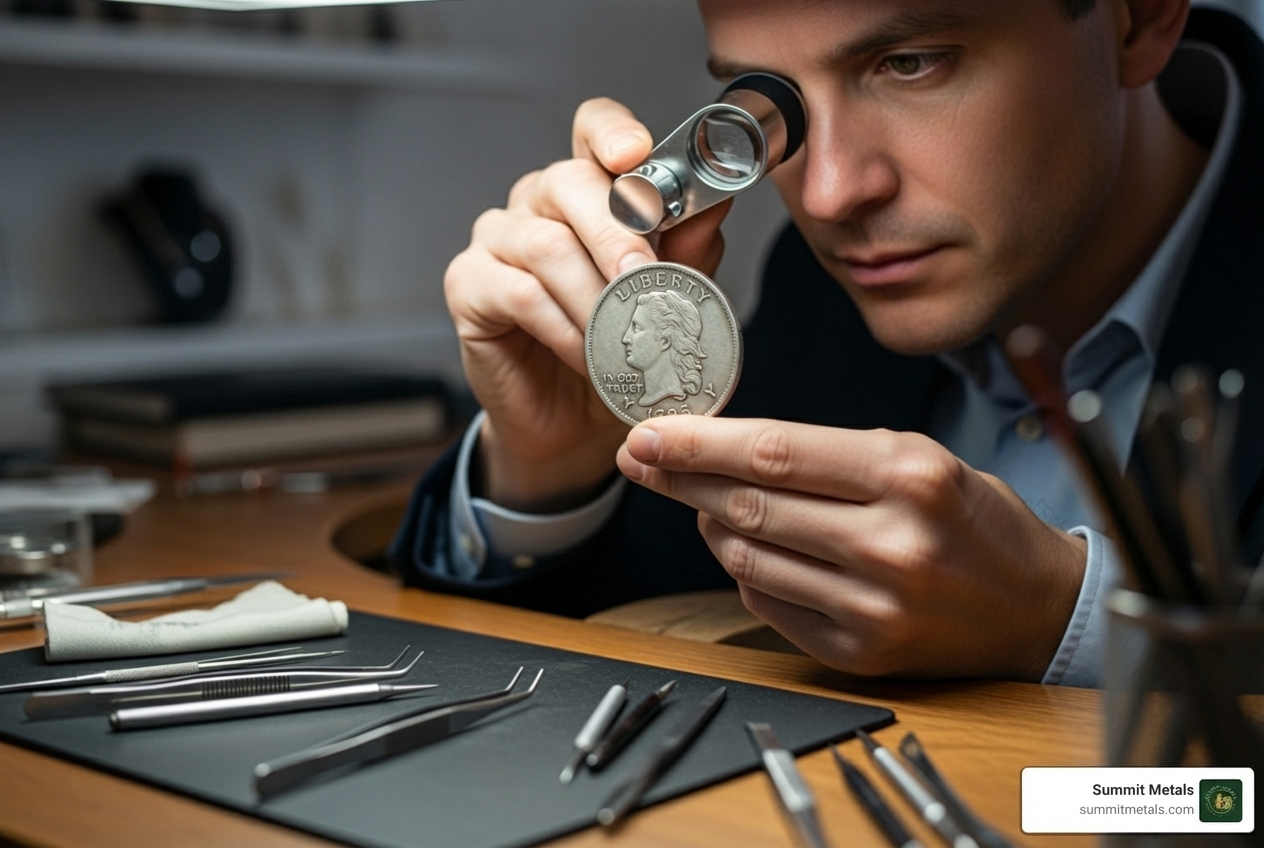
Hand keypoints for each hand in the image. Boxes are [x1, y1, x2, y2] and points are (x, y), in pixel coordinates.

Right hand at [444, 97, 730, 511]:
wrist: (574, 427)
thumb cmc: (618, 355)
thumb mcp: (667, 302)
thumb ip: (688, 252)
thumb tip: (716, 205)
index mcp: (588, 190)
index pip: (593, 130)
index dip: (612, 132)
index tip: (635, 155)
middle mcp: (537, 202)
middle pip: (570, 182)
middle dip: (616, 231)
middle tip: (644, 276)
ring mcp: (496, 238)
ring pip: (546, 243)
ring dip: (592, 295)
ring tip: (619, 337)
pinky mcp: (468, 284)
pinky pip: (518, 293)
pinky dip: (561, 328)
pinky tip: (584, 356)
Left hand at [615, 416, 1087, 680]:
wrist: (1037, 606)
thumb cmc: (972, 519)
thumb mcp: (919, 457)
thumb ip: (827, 454)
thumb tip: (726, 447)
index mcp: (909, 476)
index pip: (774, 453)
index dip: (698, 443)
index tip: (649, 433)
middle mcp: (890, 543)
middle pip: (749, 505)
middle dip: (681, 478)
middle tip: (643, 459)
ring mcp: (873, 605)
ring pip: (746, 557)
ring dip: (710, 524)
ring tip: (703, 501)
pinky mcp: (860, 650)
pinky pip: (767, 601)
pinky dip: (744, 569)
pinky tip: (747, 546)